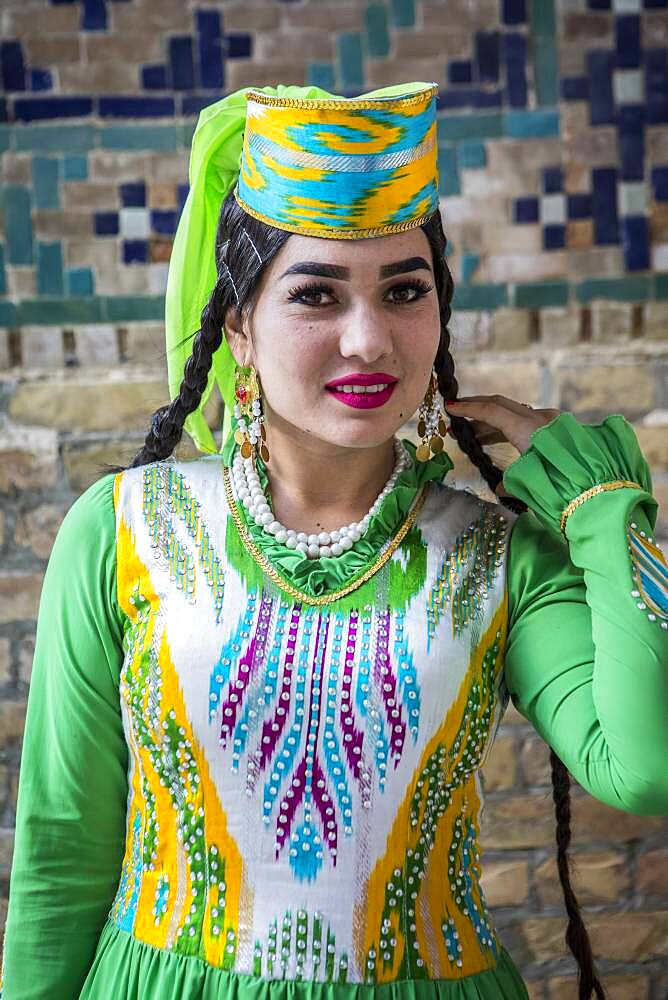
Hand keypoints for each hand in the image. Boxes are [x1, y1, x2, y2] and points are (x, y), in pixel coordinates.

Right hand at [443, 395, 561, 495]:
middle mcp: (540, 419)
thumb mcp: (528, 487)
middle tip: (457, 416)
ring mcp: (552, 421)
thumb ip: (509, 484)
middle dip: (477, 409)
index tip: (450, 407)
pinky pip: (528, 421)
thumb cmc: (562, 486)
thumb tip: (501, 489)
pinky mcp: (561, 429)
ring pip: (515, 413)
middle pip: (502, 405)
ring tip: (474, 436)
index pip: (491, 411)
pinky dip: (510, 428)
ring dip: (492, 422)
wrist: (600, 487)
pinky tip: (501, 441)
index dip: (468, 409)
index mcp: (528, 429)